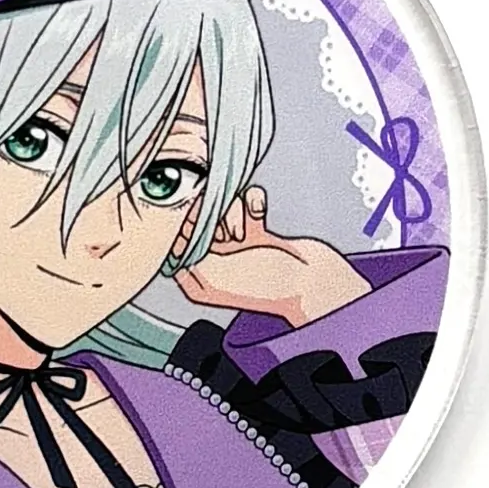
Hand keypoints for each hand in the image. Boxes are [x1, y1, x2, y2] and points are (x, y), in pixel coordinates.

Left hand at [171, 188, 369, 326]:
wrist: (314, 281)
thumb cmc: (266, 283)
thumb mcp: (213, 272)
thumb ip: (188, 247)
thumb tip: (174, 222)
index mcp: (197, 283)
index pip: (174, 245)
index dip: (182, 227)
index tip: (193, 217)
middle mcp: (213, 265)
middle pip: (197, 222)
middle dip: (211, 218)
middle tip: (228, 233)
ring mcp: (236, 249)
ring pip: (222, 209)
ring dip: (234, 212)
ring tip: (246, 230)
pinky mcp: (257, 233)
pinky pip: (244, 204)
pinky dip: (252, 205)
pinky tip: (259, 212)